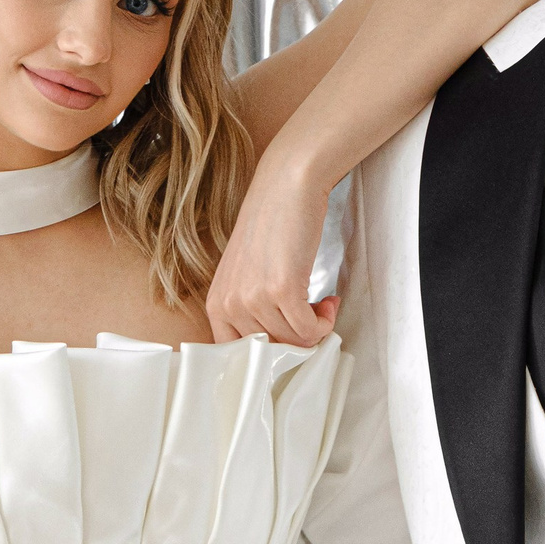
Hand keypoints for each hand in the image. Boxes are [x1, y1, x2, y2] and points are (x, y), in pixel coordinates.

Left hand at [207, 149, 338, 346]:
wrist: (286, 188)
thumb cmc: (271, 227)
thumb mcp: (246, 274)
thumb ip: (251, 309)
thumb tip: (280, 345)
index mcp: (217, 304)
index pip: (238, 355)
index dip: (269, 354)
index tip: (290, 340)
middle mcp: (229, 305)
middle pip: (272, 352)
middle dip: (298, 339)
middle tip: (313, 317)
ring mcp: (253, 299)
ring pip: (293, 342)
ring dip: (316, 328)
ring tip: (321, 304)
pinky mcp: (281, 290)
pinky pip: (309, 329)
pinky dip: (325, 321)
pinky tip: (328, 300)